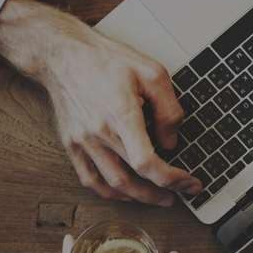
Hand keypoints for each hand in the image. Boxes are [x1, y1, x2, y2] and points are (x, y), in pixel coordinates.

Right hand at [0, 0, 199, 204]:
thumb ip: (169, 110)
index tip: (190, 182)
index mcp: (121, 115)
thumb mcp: (152, 73)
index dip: (172, 179)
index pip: (146, 162)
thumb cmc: (107, 61)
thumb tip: (172, 142)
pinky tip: (127, 193)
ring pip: (110, 185)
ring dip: (138, 198)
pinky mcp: (71, 144)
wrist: (63, 55)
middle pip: (132, 179)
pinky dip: (110, 193)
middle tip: (182, 194)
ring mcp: (82, 141)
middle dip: (162, 192)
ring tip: (160, 198)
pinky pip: (89, 179)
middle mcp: (98, 132)